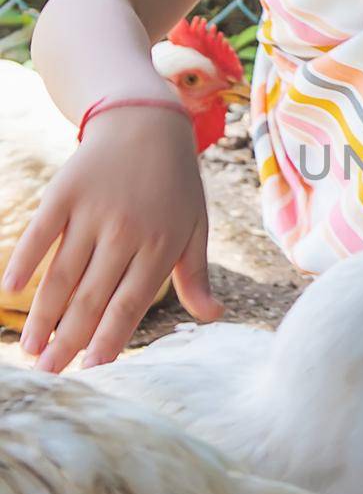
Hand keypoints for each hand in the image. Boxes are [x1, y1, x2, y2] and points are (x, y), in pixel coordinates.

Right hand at [2, 105, 223, 373]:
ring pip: (62, 274)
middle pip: (90, 297)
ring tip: (31, 348)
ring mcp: (92, 212)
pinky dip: (24, 262)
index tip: (92, 371)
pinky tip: (11, 290)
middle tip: (51, 372)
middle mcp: (125, 232)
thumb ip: (195, 274)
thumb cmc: (174, 183)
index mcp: (160, 246)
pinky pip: (40, 234)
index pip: (129, 305)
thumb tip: (211, 316)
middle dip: (69, 340)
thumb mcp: (194, 226)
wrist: (145, 121)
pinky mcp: (64, 192)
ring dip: (43, 315)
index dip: (109, 339)